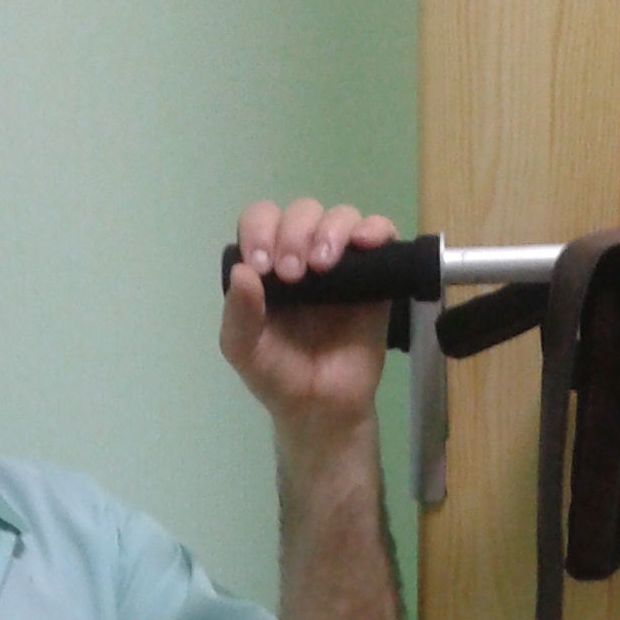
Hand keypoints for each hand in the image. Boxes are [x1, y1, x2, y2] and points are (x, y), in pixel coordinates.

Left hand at [220, 198, 398, 448]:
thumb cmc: (278, 375)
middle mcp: (304, 254)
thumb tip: (243, 271)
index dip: (260, 231)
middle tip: (292, 275)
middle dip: (294, 233)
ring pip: (340, 216)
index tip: (262, 265)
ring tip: (322, 266)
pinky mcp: (377, 275)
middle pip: (302, 212)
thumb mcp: (243, 349)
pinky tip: (364, 244)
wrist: (321, 408)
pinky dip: (374, 230)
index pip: (262, 220)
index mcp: (268, 264)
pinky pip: (381, 234)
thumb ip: (238, 313)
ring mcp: (343, 264)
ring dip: (330, 231)